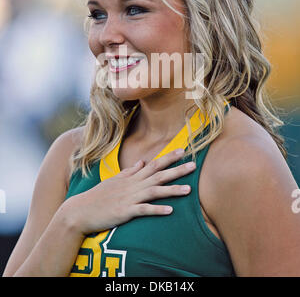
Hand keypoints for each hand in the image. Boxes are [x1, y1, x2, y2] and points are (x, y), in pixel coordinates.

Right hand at [65, 149, 195, 234]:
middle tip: (194, 165)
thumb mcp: (114, 180)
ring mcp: (129, 198)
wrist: (80, 211)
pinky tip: (170, 211)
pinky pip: (143, 210)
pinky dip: (156, 210)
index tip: (183, 151)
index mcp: (131, 178)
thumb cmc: (97, 197)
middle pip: (158, 175)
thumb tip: (142, 162)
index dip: (169, 157)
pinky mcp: (125, 212)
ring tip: (189, 189)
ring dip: (172, 190)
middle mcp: (133, 185)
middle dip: (177, 170)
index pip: (154, 164)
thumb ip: (129, 172)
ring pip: (154, 191)